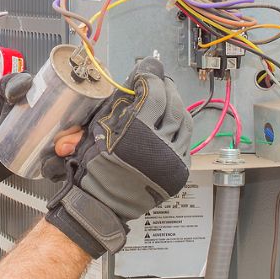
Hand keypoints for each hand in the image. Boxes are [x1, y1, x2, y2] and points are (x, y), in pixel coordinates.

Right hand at [44, 57, 192, 257]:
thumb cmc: (93, 168)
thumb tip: (130, 82)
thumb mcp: (95, 130)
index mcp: (135, 133)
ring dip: (177, 106)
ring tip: (169, 99)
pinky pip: (186, 142)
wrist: (102, 204)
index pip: (154, 94)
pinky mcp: (179, 172)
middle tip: (160, 82)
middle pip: (173, 105)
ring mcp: (172, 160)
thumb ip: (114, 105)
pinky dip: (180, 129)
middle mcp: (158, 146)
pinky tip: (172, 123)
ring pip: (184, 122)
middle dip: (167, 88)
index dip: (152, 79)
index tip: (146, 74)